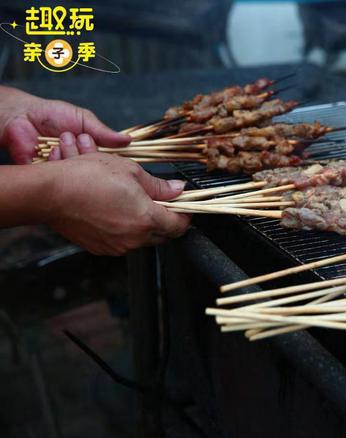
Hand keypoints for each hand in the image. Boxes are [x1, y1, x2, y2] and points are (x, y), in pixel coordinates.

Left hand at [0, 86, 130, 163]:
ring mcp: (63, 170)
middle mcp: (78, 164)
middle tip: (81, 140)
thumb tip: (128, 140)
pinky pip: (57, 177)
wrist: (21, 115)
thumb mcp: (83, 119)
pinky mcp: (46, 175)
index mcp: (90, 152)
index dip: (111, 161)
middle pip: (93, 172)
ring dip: (70, 156)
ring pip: (75, 174)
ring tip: (61, 139)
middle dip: (88, 156)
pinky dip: (55, 163)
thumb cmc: (51, 114)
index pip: (107, 163)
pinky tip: (50, 149)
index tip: (111, 155)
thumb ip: (104, 132)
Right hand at [42, 153, 190, 254]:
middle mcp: (133, 239)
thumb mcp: (130, 172)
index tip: (184, 205)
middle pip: (162, 234)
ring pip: (141, 238)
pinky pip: (121, 240)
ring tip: (132, 202)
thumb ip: (159, 186)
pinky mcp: (100, 248)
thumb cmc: (88, 177)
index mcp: (146, 220)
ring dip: (142, 222)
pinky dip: (123, 227)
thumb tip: (178, 190)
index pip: (179, 226)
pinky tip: (115, 210)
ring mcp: (116, 246)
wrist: (50, 193)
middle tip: (160, 201)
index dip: (185, 214)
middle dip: (165, 219)